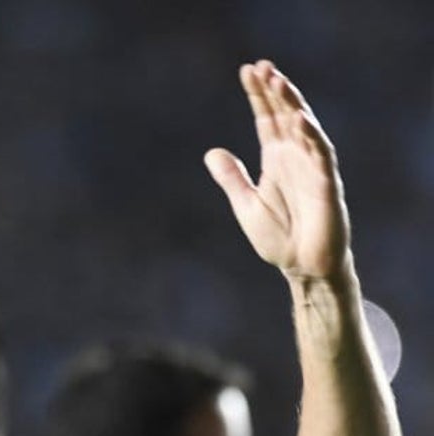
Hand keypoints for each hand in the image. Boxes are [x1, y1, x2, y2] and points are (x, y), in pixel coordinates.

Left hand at [205, 60, 349, 282]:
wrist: (302, 268)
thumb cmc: (279, 237)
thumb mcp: (246, 204)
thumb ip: (231, 178)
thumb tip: (211, 152)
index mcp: (276, 159)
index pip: (267, 119)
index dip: (258, 95)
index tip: (247, 70)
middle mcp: (295, 158)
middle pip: (284, 116)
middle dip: (275, 90)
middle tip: (262, 65)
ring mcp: (312, 169)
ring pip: (303, 128)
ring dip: (292, 104)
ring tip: (278, 80)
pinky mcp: (326, 185)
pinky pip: (320, 156)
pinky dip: (310, 137)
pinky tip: (299, 119)